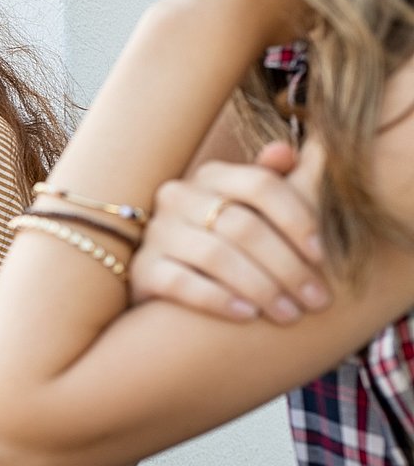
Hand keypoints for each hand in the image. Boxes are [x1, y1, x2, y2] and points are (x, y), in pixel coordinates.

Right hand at [132, 140, 328, 321]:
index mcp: (212, 175)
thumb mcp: (254, 209)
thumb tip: (298, 149)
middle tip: (317, 300)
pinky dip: (219, 300)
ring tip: (289, 314)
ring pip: (215, 256)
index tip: (324, 257)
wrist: (171, 284)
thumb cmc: (229, 243)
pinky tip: (247, 316)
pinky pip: (182, 284)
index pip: (261, 185)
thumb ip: (282, 181)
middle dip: (287, 266)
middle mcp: (178, 197)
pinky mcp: (141, 269)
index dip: (298, 219)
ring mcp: (157, 233)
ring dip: (261, 288)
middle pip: (243, 226)